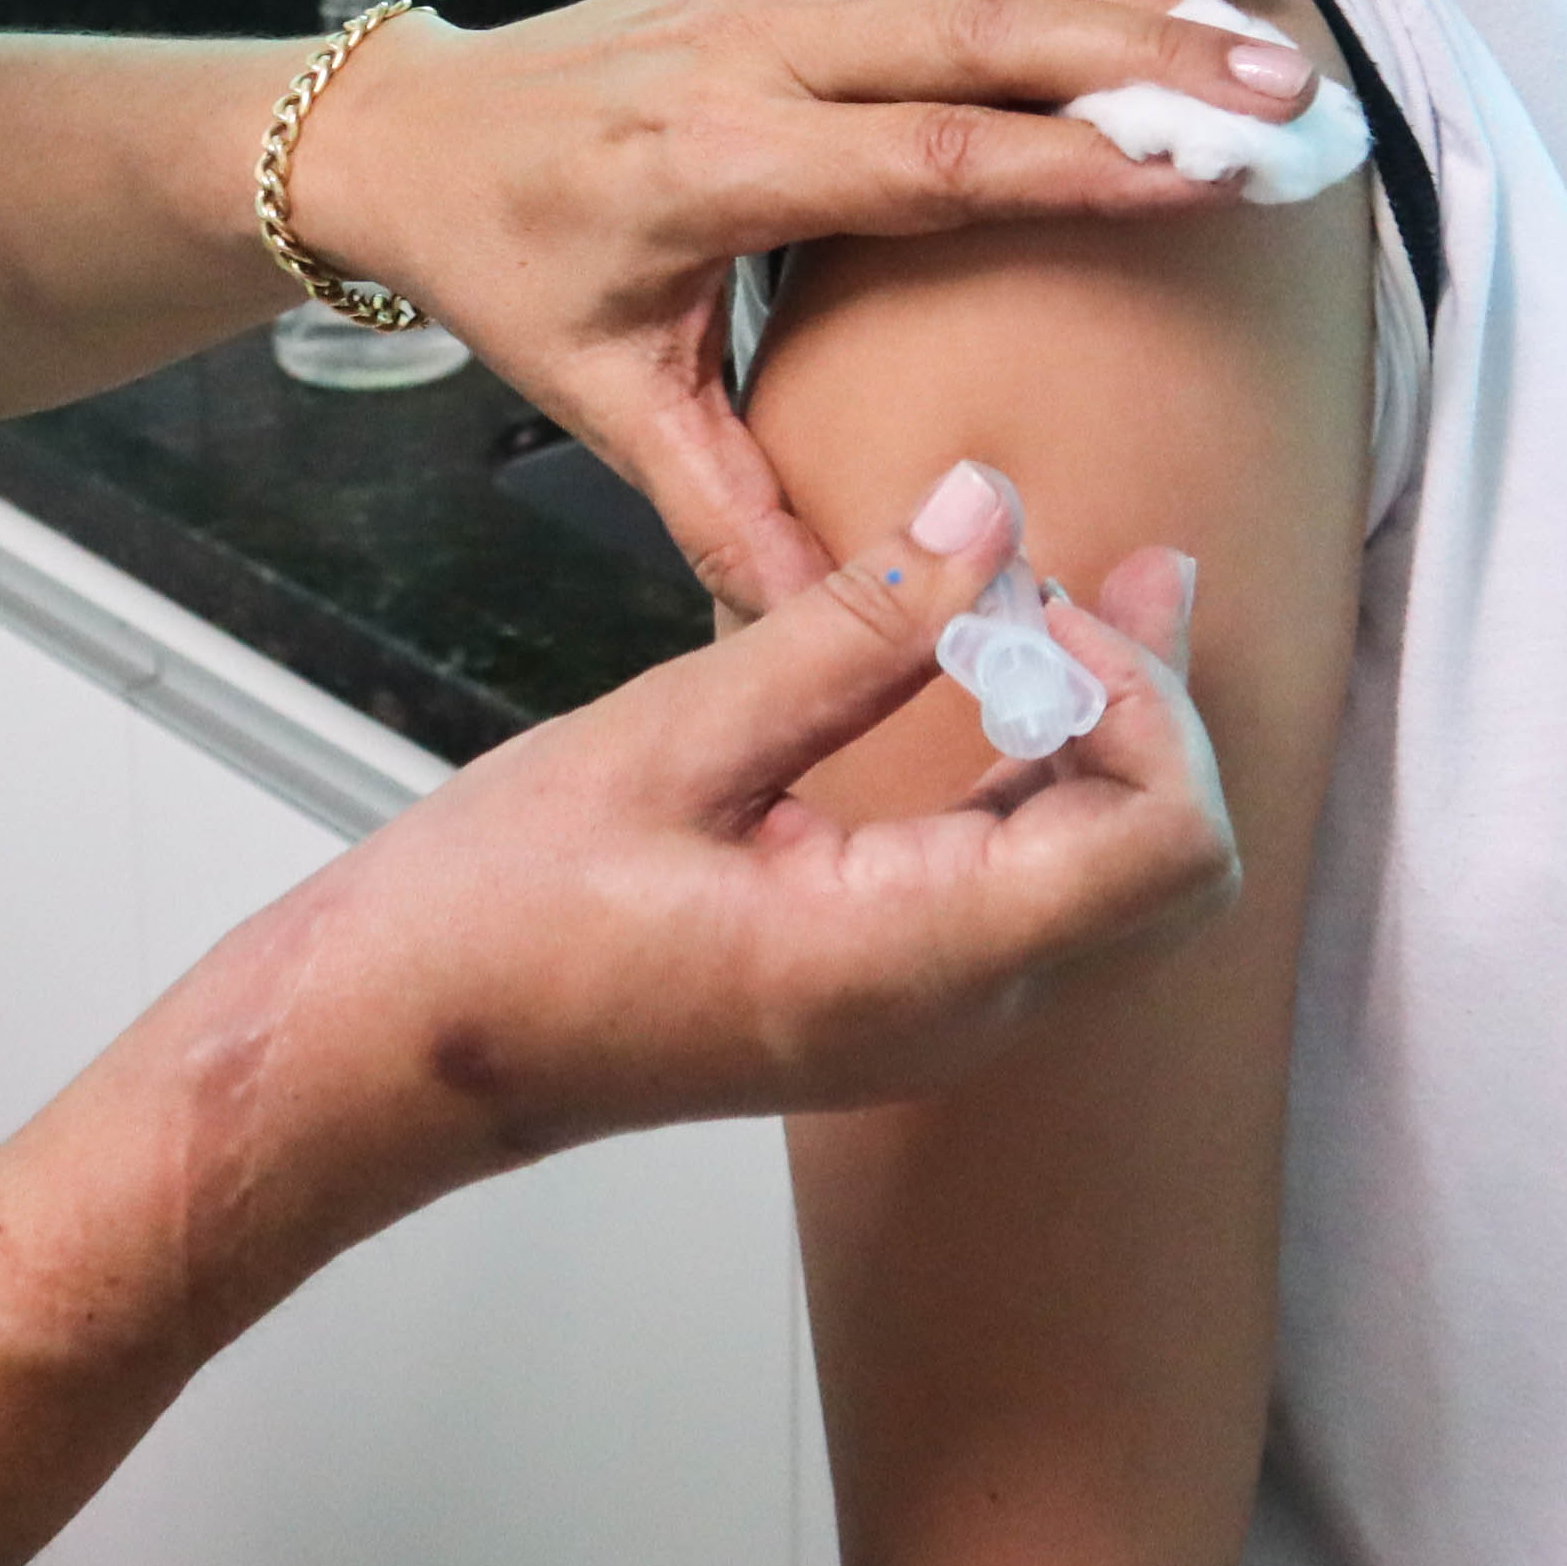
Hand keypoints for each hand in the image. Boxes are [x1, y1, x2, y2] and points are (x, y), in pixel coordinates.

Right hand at [171, 465, 1230, 1251]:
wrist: (390, 1057)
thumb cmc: (491, 921)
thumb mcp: (670, 739)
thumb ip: (854, 628)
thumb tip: (992, 508)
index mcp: (905, 964)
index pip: (1163, 844)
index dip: (1138, 696)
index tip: (1020, 596)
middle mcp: (952, 1018)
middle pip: (1176, 870)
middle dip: (1145, 704)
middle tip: (1042, 578)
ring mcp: (930, 1022)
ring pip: (1119, 878)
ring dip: (1108, 726)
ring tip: (1077, 578)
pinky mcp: (891, 996)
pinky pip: (1037, 887)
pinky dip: (1048, 769)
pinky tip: (1001, 664)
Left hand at [283, 0, 1316, 606]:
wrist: (415, 141)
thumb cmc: (520, 274)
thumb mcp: (608, 406)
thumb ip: (727, 510)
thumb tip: (832, 619)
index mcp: (721, 168)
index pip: (935, 159)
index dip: (1080, 162)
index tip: (1210, 176)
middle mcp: (752, 45)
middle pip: (980, 28)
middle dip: (1144, 48)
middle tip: (1281, 85)